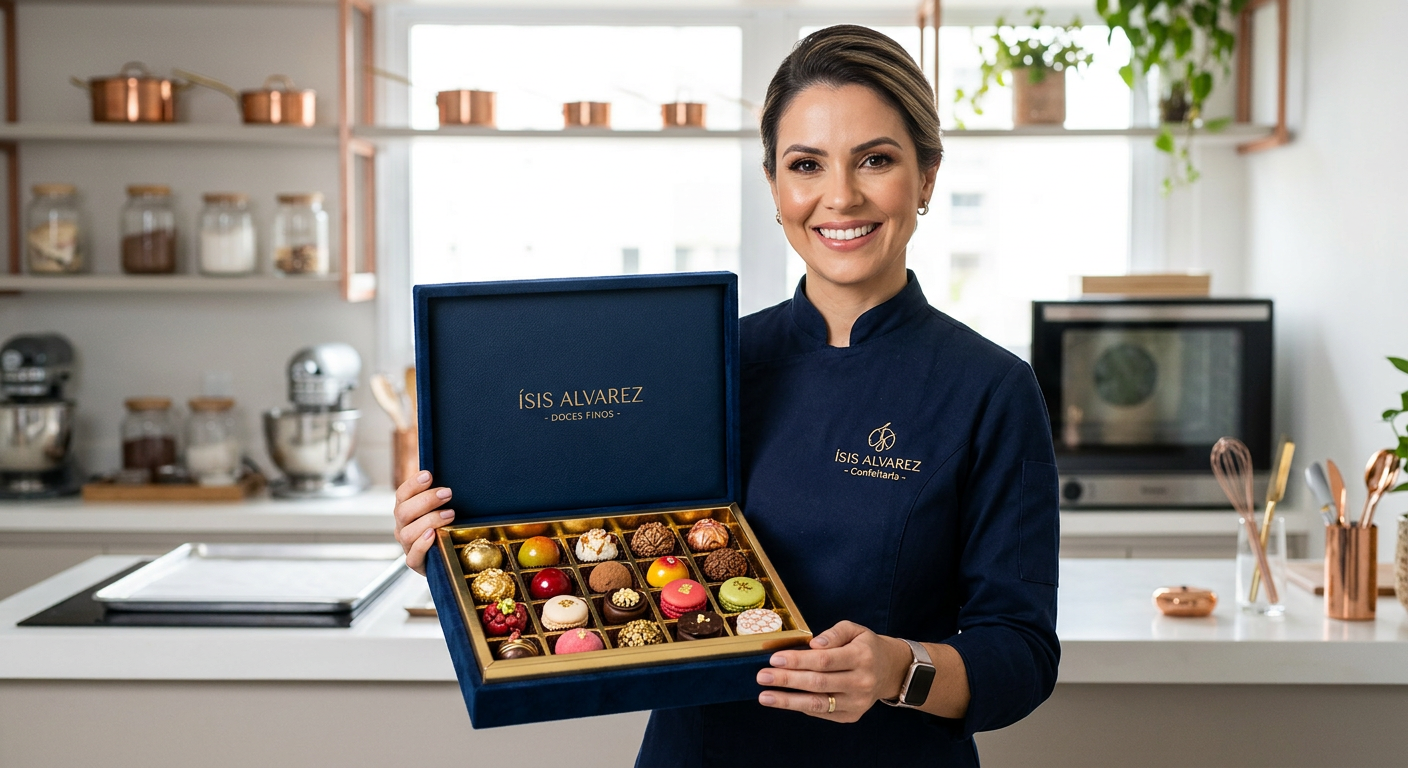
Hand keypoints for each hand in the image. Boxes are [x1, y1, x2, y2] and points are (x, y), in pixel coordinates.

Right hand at [393, 470, 454, 574]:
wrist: (449, 557)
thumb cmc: (447, 526)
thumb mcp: (443, 507)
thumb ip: (441, 494)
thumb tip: (449, 472)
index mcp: (406, 510)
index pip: (402, 494)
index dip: (413, 484)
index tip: (429, 475)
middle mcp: (403, 527)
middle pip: (403, 511)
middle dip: (426, 500)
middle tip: (448, 493)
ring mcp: (407, 546)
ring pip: (408, 533)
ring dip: (429, 520)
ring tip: (450, 514)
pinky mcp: (415, 563)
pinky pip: (412, 556)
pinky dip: (422, 545)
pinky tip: (434, 535)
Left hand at [756, 620, 911, 722]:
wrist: (890, 670)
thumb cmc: (865, 646)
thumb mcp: (854, 630)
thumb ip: (834, 633)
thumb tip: (813, 644)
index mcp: (862, 657)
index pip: (825, 660)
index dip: (798, 660)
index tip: (774, 659)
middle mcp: (861, 682)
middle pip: (818, 683)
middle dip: (787, 680)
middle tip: (762, 677)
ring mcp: (857, 702)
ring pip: (818, 703)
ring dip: (788, 701)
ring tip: (765, 697)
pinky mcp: (852, 716)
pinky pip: (822, 713)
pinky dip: (801, 707)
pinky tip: (784, 701)